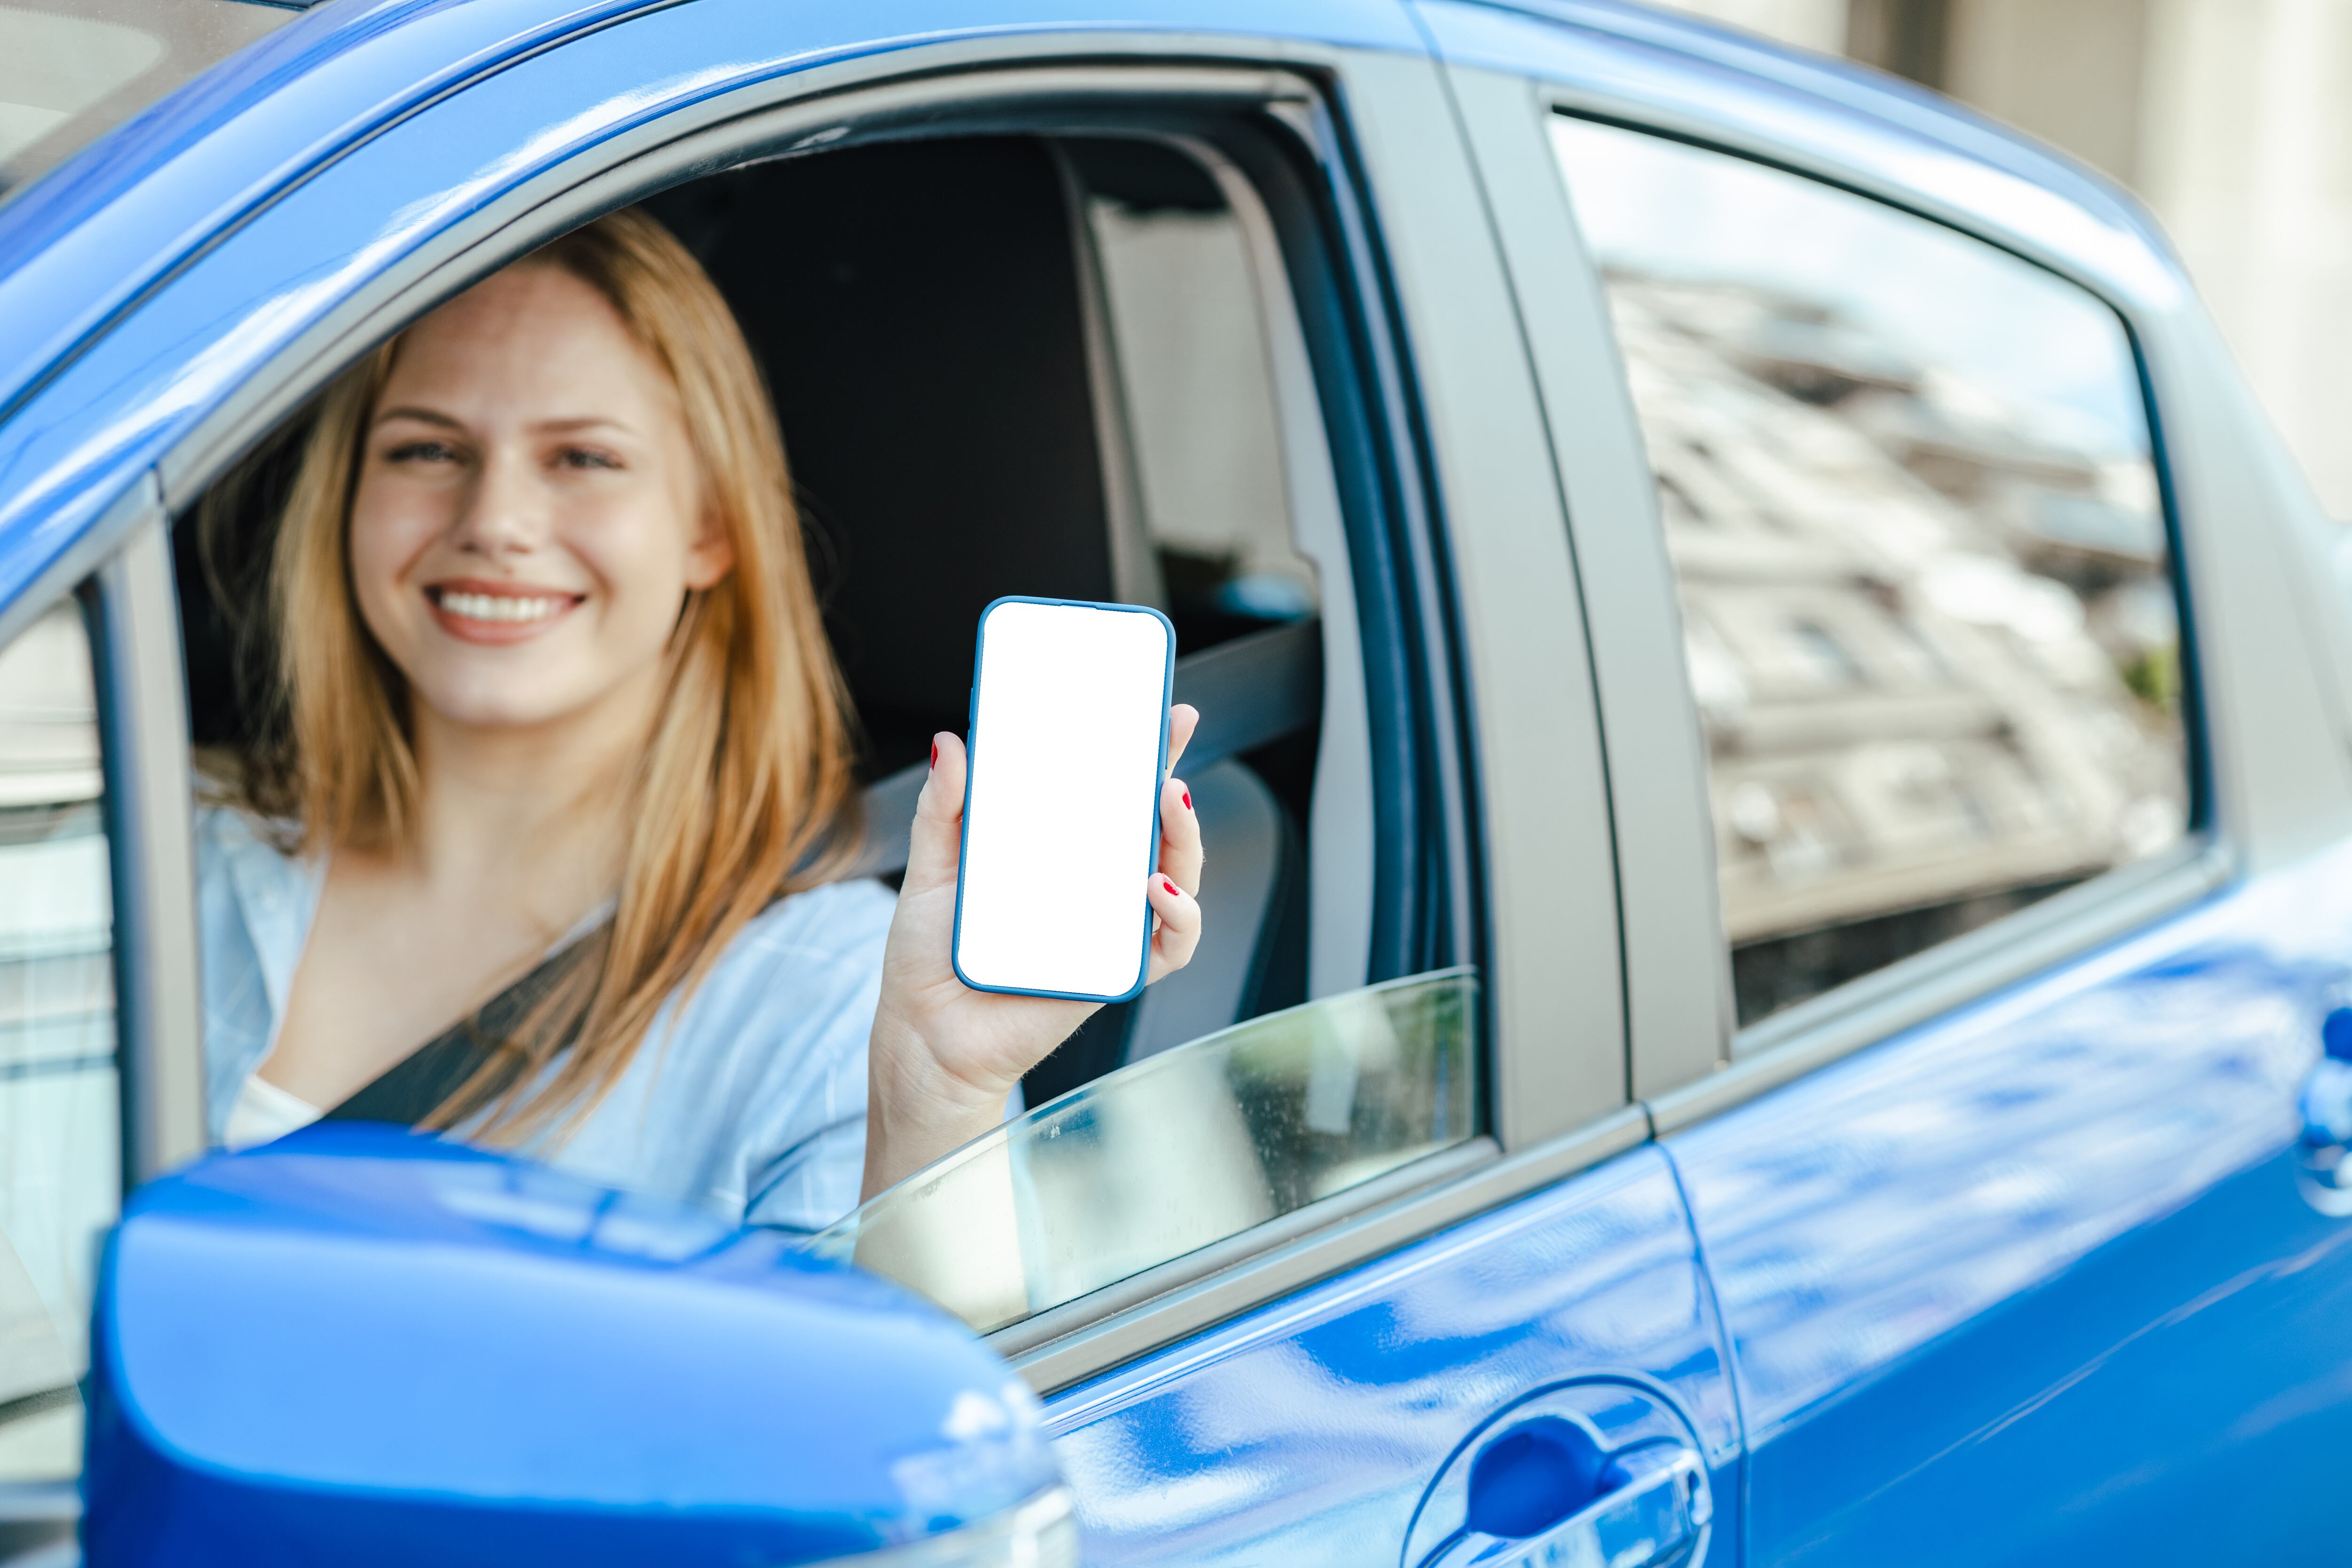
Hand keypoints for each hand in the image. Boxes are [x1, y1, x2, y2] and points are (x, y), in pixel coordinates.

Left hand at [860, 705, 1205, 1198]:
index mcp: (1058, 850)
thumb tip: (951, 742)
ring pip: (1179, 876)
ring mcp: (1109, 925)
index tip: (1165, 709)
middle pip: (1157, 827)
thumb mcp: (933, 868)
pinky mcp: (1116, 971)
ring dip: (1186, 839)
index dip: (1145, 750)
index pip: (1113, 791)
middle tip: (1167, 753)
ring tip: (1168, 807)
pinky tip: (1156, 889)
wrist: (924, 1035)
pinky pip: (1172, 944)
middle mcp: (1093, 883)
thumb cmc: (930, 955)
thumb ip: (943, 807)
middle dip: (1176, 784)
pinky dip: (1180, 915)